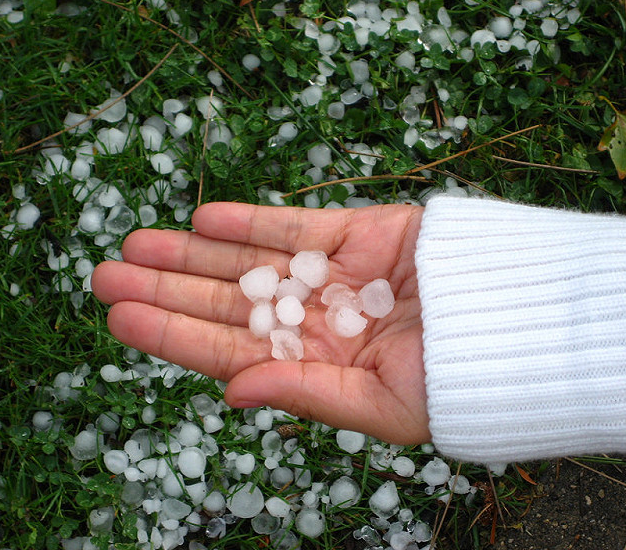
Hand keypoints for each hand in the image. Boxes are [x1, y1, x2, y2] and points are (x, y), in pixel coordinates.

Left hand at [91, 202, 428, 444]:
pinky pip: (295, 224)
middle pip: (224, 300)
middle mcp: (311, 319)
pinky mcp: (358, 232)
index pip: (227, 350)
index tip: (120, 318)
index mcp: (312, 366)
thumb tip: (233, 393)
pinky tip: (203, 218)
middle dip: (166, 286)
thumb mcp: (382, 406)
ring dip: (192, 250)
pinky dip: (251, 220)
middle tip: (104, 273)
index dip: (173, 333)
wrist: (521, 324)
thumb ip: (306, 394)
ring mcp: (331, 273)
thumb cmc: (458, 381)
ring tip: (136, 242)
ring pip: (248, 258)